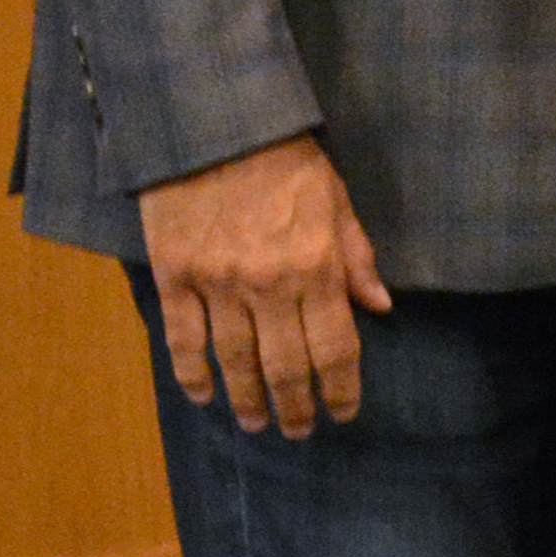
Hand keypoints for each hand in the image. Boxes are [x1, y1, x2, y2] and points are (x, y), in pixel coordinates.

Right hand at [137, 133, 390, 435]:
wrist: (215, 125)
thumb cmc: (286, 160)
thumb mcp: (337, 201)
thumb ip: (356, 258)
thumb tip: (380, 307)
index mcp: (317, 268)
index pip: (335, 347)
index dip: (340, 388)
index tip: (343, 412)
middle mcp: (269, 285)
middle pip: (285, 366)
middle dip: (295, 406)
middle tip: (297, 431)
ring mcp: (218, 283)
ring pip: (234, 361)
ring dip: (246, 399)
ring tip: (256, 422)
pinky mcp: (175, 274)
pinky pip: (182, 338)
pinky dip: (191, 373)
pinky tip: (202, 396)